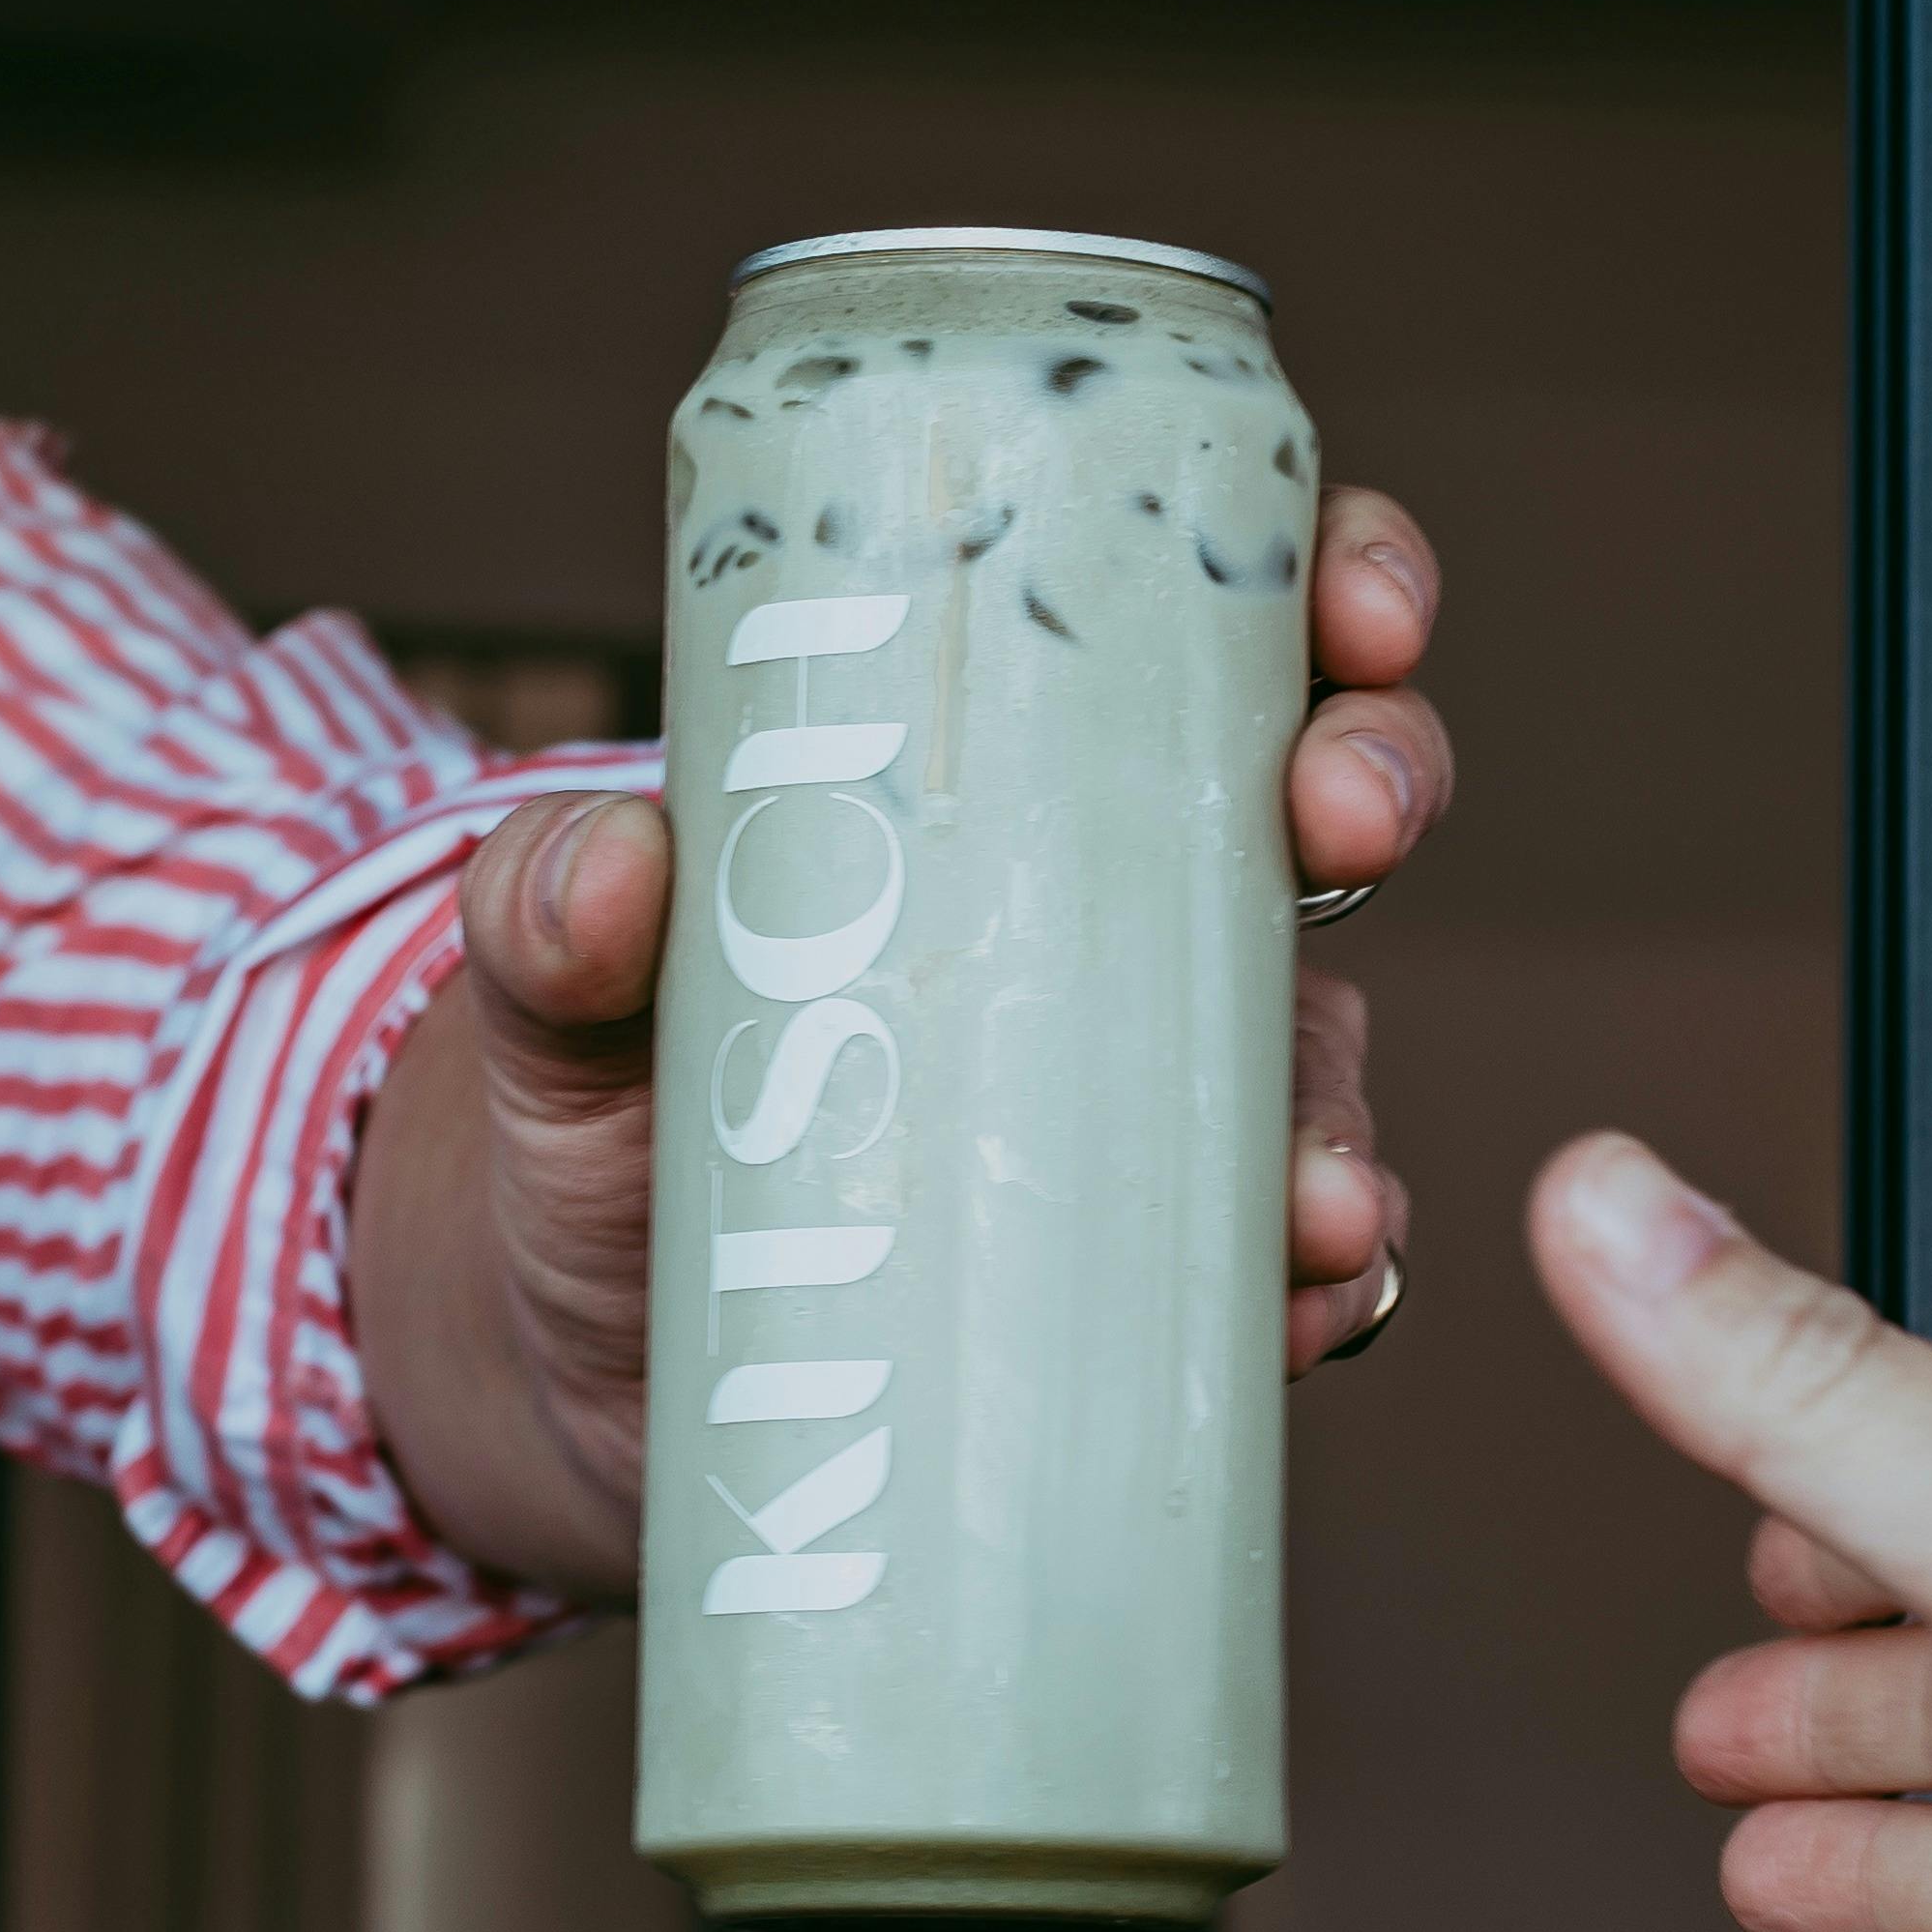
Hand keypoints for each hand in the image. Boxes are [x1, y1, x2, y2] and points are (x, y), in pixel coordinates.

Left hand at [361, 491, 1453, 1596]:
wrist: (591, 1356)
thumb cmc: (607, 1105)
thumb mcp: (559, 997)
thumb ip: (551, 916)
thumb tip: (616, 860)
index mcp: (1014, 769)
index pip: (1211, 621)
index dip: (1326, 576)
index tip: (1351, 603)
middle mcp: (1127, 909)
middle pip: (1327, 795)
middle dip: (1380, 776)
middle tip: (1339, 822)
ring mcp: (1159, 1092)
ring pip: (1324, 1055)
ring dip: (1351, 1103)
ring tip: (1316, 1190)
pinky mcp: (1157, 1267)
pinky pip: (1293, 1265)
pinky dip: (1325, 1283)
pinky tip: (1306, 1308)